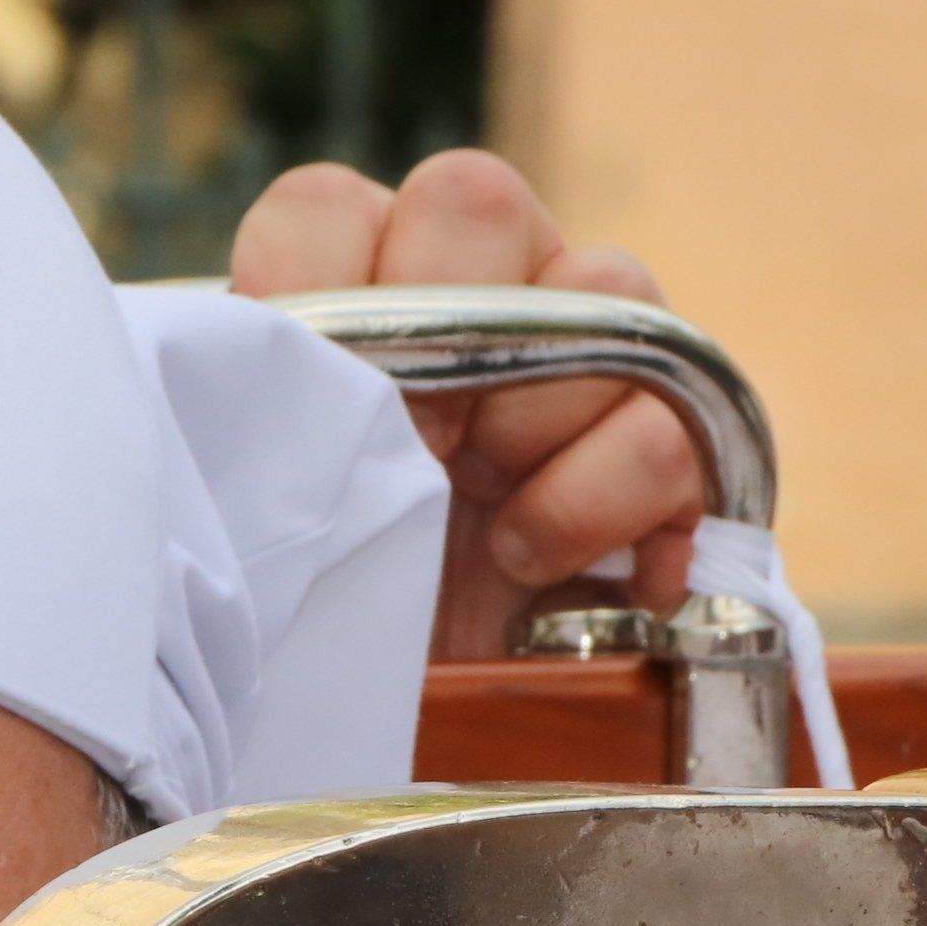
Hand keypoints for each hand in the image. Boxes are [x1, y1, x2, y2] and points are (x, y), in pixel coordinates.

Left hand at [228, 152, 702, 660]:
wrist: (425, 728)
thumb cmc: (326, 614)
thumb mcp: (265, 514)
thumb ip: (262, 417)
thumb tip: (252, 359)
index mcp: (356, 289)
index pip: (322, 207)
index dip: (313, 293)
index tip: (311, 399)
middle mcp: (478, 292)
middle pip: (473, 197)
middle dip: (440, 332)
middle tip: (418, 452)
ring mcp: (588, 353)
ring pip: (602, 286)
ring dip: (526, 424)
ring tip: (480, 531)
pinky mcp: (674, 444)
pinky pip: (666, 426)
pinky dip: (593, 507)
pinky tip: (540, 570)